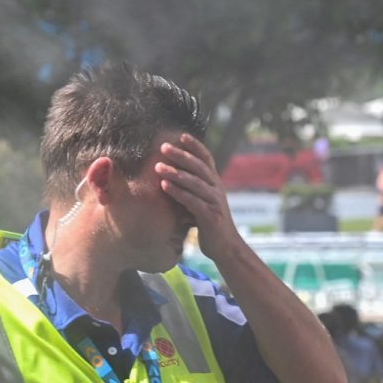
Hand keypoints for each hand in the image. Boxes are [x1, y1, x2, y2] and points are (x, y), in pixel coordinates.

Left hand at [154, 133, 241, 261]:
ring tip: (157, 166)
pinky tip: (164, 186)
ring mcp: (215, 202)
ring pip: (194, 182)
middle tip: (163, 147)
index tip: (181, 135)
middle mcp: (217, 189)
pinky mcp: (210, 216)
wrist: (225, 247)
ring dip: (175, 173)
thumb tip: (172, 175)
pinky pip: (192, 200)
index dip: (195, 146)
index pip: (206, 159)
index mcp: (215, 183)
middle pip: (199, 167)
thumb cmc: (209, 223)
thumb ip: (192, 188)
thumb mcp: (202, 201)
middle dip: (181, 155)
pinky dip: (177, 192)